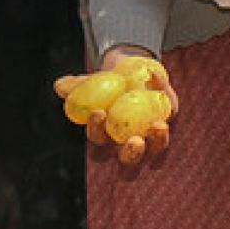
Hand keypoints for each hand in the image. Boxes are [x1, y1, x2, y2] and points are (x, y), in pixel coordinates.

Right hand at [67, 45, 175, 164]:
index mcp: (107, 136)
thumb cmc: (105, 84)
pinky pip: (170, 110)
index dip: (98, 130)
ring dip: (158, 140)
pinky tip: (156, 80)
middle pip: (130, 158)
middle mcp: (129, 141)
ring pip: (156, 147)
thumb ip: (75, 86)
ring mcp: (152, 133)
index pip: (100, 139)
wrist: (130, 70)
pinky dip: (165, 96)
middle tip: (135, 140)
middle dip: (132, 153)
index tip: (99, 113)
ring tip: (158, 126)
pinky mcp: (169, 115)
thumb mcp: (88, 83)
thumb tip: (59, 86)